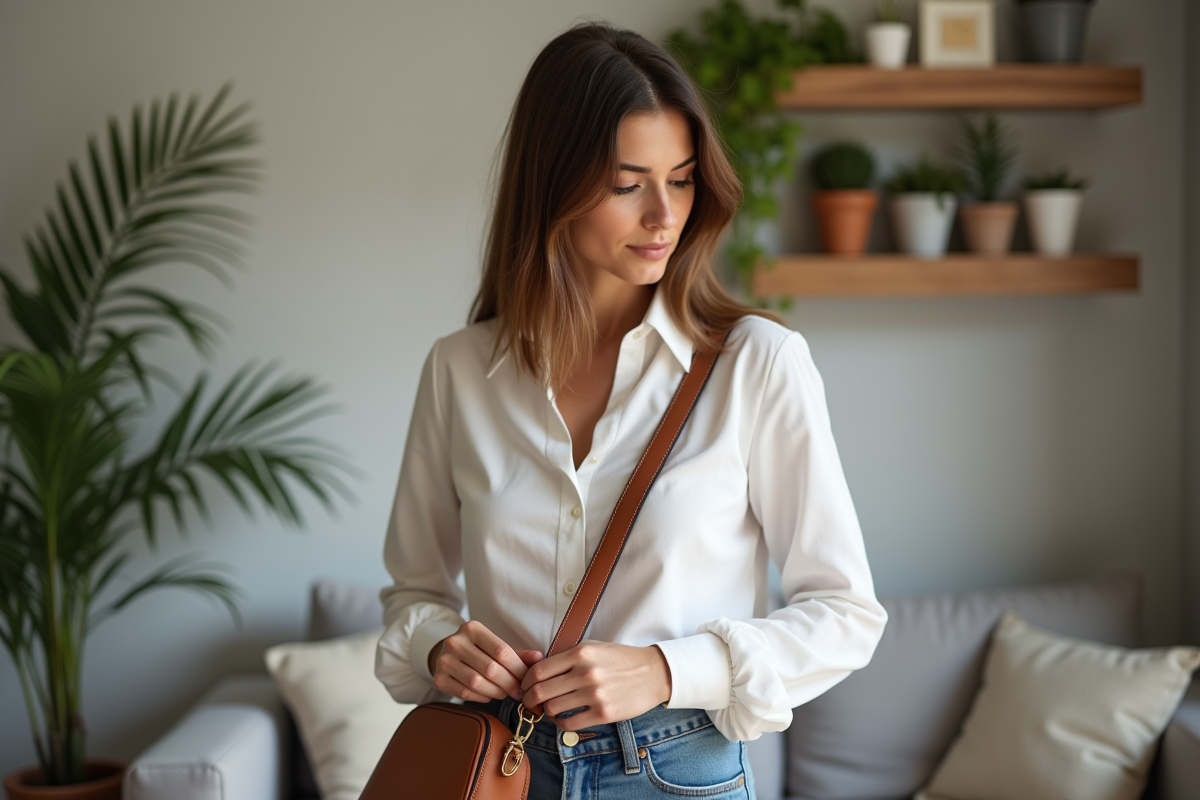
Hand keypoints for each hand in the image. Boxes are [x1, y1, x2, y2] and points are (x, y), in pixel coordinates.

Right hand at [429, 620, 543, 702]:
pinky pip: (465, 693)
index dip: (518, 668)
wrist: (449, 654)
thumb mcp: (495, 645)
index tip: (527, 680)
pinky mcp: (438, 679)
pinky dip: (482, 697)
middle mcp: (455, 642)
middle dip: (509, 683)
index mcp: (472, 628)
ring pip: (477, 683)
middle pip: (490, 668)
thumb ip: (517, 653)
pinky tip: (489, 695)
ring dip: (497, 692)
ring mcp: (444, 661)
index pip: (501, 651)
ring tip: (505, 693)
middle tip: (519, 692)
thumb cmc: (479, 650)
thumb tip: (539, 658)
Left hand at [518, 640, 672, 729]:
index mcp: (581, 653)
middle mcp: (586, 673)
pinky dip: (560, 723)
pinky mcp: (603, 713)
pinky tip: (563, 718)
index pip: (539, 670)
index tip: (524, 686)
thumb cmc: (620, 659)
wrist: (653, 673)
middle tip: (528, 701)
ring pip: (552, 708)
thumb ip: (567, 657)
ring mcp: (595, 694)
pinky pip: (569, 724)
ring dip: (546, 711)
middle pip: (540, 691)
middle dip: (528, 699)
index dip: (525, 681)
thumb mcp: (593, 648)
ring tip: (550, 708)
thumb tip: (537, 670)